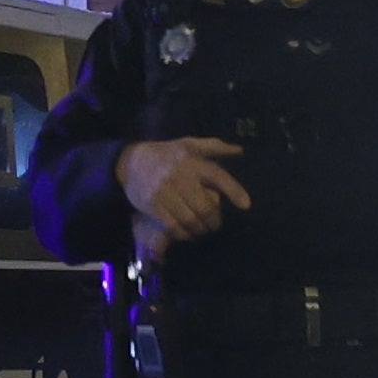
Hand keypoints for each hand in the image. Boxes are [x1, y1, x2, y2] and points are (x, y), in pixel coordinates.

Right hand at [117, 136, 250, 249]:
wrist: (131, 162)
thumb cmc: (167, 154)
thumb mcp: (189, 144)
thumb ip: (214, 146)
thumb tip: (239, 151)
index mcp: (191, 160)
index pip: (218, 176)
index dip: (234, 191)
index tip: (246, 205)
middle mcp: (179, 175)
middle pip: (205, 206)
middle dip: (214, 220)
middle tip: (215, 224)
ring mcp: (164, 191)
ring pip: (190, 219)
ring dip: (200, 229)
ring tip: (202, 229)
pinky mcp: (153, 205)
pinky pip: (174, 226)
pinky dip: (184, 233)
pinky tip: (187, 232)